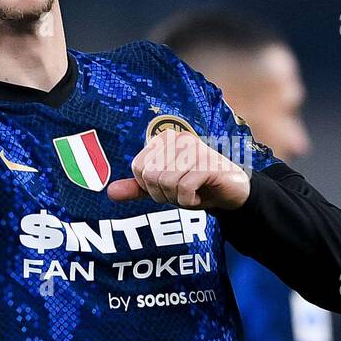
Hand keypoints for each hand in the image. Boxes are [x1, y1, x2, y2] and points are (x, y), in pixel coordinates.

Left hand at [106, 130, 250, 209]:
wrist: (230, 193)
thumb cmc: (197, 186)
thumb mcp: (164, 188)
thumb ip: (138, 188)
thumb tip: (110, 192)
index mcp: (164, 139)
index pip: (138, 168)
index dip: (150, 187)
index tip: (169, 187)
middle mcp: (179, 139)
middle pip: (150, 176)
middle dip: (164, 194)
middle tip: (182, 192)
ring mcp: (195, 149)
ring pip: (166, 182)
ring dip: (177, 198)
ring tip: (192, 193)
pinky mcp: (208, 164)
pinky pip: (184, 188)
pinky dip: (190, 201)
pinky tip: (200, 196)